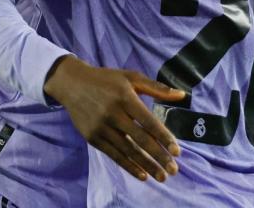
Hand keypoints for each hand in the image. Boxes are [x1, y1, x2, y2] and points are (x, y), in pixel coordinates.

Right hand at [43, 56, 183, 182]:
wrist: (72, 84)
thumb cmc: (106, 79)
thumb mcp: (131, 77)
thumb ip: (157, 88)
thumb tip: (182, 95)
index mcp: (125, 97)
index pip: (148, 122)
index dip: (163, 137)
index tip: (177, 152)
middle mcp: (113, 114)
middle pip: (140, 140)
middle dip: (158, 157)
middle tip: (174, 170)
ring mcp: (101, 127)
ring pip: (128, 151)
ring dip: (146, 166)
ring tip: (161, 177)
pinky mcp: (92, 137)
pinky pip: (114, 155)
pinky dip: (128, 166)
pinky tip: (142, 174)